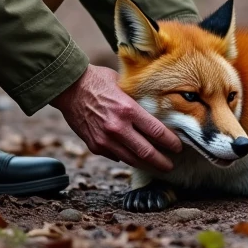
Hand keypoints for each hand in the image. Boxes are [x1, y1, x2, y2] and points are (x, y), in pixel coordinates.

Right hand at [51, 65, 181, 170]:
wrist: (68, 88)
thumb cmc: (97, 81)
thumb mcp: (123, 85)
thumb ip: (137, 100)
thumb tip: (155, 109)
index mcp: (128, 110)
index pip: (157, 132)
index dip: (171, 142)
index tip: (178, 146)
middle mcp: (118, 128)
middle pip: (147, 152)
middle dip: (162, 162)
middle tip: (171, 165)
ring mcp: (105, 140)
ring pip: (131, 160)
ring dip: (146, 165)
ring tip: (156, 166)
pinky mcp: (95, 146)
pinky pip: (115, 156)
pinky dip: (126, 157)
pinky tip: (133, 156)